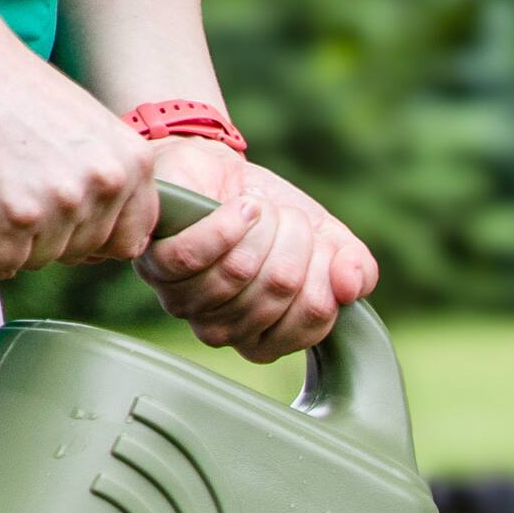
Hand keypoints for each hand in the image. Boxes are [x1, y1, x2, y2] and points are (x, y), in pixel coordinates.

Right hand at [0, 32, 159, 277]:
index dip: (96, 238)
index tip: (69, 224)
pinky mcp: (10, 218)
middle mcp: (104, 185)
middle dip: (53, 236)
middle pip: (84, 252)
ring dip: (16, 242)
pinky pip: (2, 264)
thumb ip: (111, 176)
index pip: (130, 240)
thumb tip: (120, 234)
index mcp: (133, 163)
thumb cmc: (14, 86)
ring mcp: (58, 204)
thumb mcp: (91, 126)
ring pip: (43, 260)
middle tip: (20, 195)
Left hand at [132, 138, 376, 363]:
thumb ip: (356, 269)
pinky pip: (196, 255)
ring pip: (237, 273)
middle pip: (277, 292)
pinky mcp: (157, 266)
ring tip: (262, 209)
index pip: (312, 320)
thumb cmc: (271, 214)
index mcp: (269, 340)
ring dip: (260, 227)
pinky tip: (241, 206)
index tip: (319, 241)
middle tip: (290, 218)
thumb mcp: (327, 240)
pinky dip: (226, 224)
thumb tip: (351, 286)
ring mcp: (187, 303)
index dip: (324, 271)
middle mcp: (226, 333)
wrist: (218, 172)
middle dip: (293, 241)